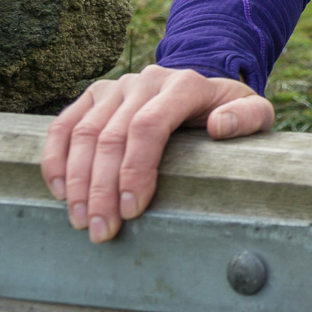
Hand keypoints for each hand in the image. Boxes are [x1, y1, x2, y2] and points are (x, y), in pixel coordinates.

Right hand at [40, 65, 273, 242]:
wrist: (204, 90)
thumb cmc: (230, 111)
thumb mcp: (256, 113)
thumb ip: (248, 117)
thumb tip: (220, 126)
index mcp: (185, 85)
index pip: (148, 126)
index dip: (135, 170)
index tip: (132, 210)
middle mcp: (146, 81)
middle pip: (111, 136)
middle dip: (102, 189)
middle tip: (101, 230)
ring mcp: (117, 87)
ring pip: (83, 134)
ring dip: (76, 182)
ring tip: (82, 220)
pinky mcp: (94, 95)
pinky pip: (63, 126)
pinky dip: (56, 160)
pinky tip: (60, 193)